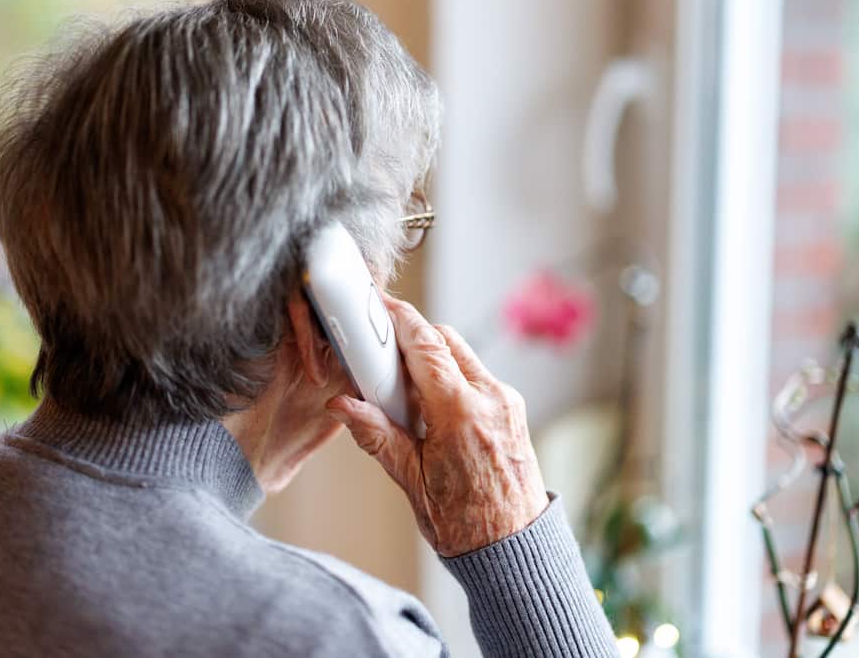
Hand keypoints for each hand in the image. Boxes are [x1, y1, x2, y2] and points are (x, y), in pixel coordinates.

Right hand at [326, 297, 547, 556]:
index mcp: (460, 413)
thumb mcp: (411, 481)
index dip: (398, 319)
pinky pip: (477, 375)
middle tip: (381, 351)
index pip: (425, 345)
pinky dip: (452, 376)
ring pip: (463, 355)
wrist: (516, 552)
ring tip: (404, 387)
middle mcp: (490, 398)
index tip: (378, 305)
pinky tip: (432, 405)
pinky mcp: (513, 409)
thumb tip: (341, 406)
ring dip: (433, 356)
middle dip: (413, 336)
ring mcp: (506, 402)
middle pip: (446, 340)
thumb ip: (377, 436)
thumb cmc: (465, 526)